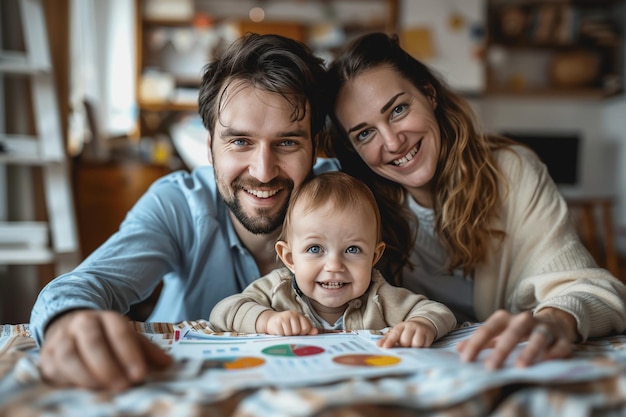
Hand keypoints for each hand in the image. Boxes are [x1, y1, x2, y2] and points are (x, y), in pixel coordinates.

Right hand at [39, 309, 172, 390]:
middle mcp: (82, 323)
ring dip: (87, 376)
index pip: (120, 332)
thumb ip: (147, 350)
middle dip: (108, 366)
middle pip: (93, 342)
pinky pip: (53, 370)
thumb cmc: (106, 337)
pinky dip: (68, 382)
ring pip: (69, 356)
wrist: (69, 324)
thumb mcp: (128, 337)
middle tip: (123, 386)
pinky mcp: (45, 356)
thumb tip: (167, 364)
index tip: (140, 375)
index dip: (130, 354)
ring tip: (103, 391)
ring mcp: (61, 338)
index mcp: (106, 317)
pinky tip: (82, 391)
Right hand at [257, 310, 318, 335]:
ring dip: (287, 336)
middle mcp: (292, 314)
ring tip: (284, 332)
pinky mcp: (277, 322)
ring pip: (290, 333)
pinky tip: (279, 332)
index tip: (298, 332)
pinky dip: (281, 336)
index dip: (303, 333)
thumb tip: (316, 331)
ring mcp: (284, 317)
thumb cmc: (287, 325)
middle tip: (290, 332)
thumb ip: (307, 329)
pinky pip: (282, 334)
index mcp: (299, 315)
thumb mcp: (298, 326)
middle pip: (298, 331)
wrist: (271, 321)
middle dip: (294, 335)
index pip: (306, 327)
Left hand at [376, 318, 435, 347]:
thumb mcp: (397, 333)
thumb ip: (388, 339)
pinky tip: (421, 345)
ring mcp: (420, 330)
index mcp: (401, 326)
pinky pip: (425, 345)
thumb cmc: (407, 332)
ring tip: (413, 346)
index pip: (394, 334)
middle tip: (405, 345)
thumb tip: (378, 345)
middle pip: (405, 341)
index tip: (385, 347)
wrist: (422, 325)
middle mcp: (410, 326)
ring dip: (414, 348)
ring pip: (416, 343)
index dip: (389, 341)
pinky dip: (422, 348)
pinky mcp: (429, 334)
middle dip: (404, 346)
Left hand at [456, 309, 575, 368]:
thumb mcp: (498, 332)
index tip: (465, 359)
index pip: (488, 329)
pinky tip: (548, 361)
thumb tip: (458, 349)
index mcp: (506, 318)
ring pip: (538, 337)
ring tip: (521, 367)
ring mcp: (545, 328)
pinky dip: (555, 353)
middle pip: (513, 333)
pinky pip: (560, 345)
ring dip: (530, 351)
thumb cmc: (519, 331)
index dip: (476, 343)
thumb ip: (481, 341)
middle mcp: (525, 320)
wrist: (552, 322)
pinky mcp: (563, 339)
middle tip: (491, 368)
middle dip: (501, 350)